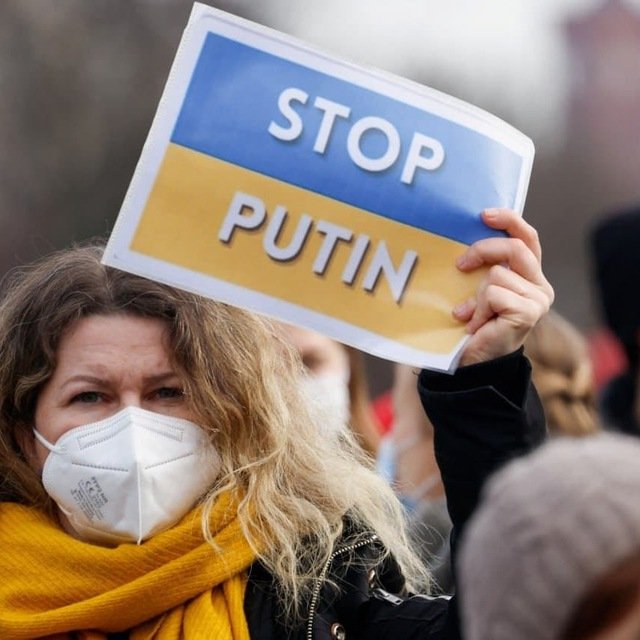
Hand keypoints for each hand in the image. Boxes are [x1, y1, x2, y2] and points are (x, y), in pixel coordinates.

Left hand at [453, 208, 553, 365]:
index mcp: (531, 276)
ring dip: (476, 295)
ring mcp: (538, 300)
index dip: (509, 220)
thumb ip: (484, 265)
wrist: (472, 362)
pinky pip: (493, 293)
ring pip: (498, 273)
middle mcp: (540, 287)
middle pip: (514, 248)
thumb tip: (465, 237)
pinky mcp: (528, 313)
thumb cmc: (472, 324)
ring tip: (471, 315)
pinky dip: (476, 308)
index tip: (484, 214)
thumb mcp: (478, 287)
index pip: (527, 237)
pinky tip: (474, 325)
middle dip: (482, 250)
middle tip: (460, 265)